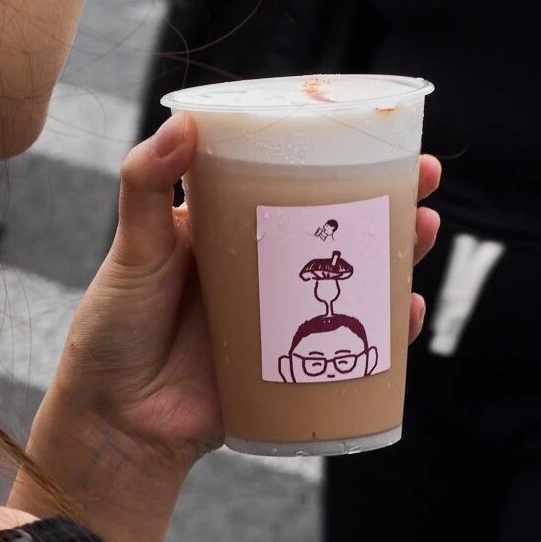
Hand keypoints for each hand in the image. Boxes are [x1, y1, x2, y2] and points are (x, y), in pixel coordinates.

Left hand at [49, 112, 442, 470]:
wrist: (117, 421)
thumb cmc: (116, 329)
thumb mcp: (133, 250)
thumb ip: (146, 186)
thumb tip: (182, 120)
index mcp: (232, 231)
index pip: (296, 184)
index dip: (340, 160)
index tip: (379, 135)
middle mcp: (267, 271)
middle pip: (342, 231)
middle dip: (391, 203)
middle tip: (425, 180)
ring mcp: (287, 319)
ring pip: (359, 282)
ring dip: (401, 258)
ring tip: (423, 231)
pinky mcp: (298, 367)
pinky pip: (355, 345)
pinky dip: (389, 331)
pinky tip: (408, 312)